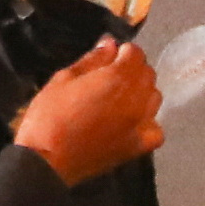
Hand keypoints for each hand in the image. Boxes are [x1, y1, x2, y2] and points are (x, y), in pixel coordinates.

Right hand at [14, 38, 163, 185]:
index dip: (124, 52)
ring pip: (154, 99)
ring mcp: (140, 124)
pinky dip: (149, 123)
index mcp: (117, 78)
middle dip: (134, 70)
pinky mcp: (139, 147)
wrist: (47, 160)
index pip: (136, 54)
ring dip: (142, 93)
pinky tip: (132, 123)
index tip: (112, 56)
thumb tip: (110, 45)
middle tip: (113, 77)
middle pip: (148, 75)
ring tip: (121, 99)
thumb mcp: (64, 78)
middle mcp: (136, 99)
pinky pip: (157, 130)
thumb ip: (92, 60)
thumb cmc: (49, 115)